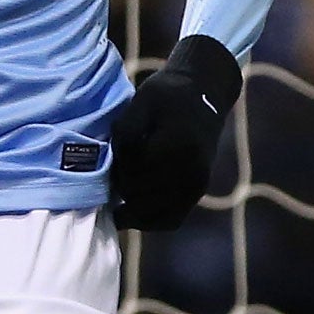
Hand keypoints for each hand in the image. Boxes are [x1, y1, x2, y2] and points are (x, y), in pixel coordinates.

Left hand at [108, 34, 241, 230]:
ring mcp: (197, 185)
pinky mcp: (198, 191)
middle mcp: (191, 172)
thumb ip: (125, 137)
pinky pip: (173, 219)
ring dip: (134, 212)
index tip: (109, 161)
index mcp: (176, 146)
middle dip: (122, 190)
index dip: (116, 170)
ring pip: (157, 216)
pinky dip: (151, 221)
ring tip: (117, 201)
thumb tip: (115, 172)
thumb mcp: (140, 104)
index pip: (133, 173)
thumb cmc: (168, 94)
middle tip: (109, 179)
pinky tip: (132, 213)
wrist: (205, 93)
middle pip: (143, 197)